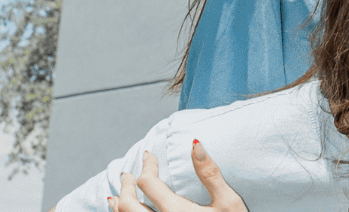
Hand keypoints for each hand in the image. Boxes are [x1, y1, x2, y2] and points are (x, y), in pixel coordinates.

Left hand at [111, 144, 245, 211]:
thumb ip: (210, 174)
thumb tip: (195, 145)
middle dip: (126, 184)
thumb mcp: (228, 202)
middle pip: (127, 202)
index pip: (148, 182)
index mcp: (175, 211)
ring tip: (119, 192)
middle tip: (129, 173)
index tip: (149, 155)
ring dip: (118, 203)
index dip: (147, 165)